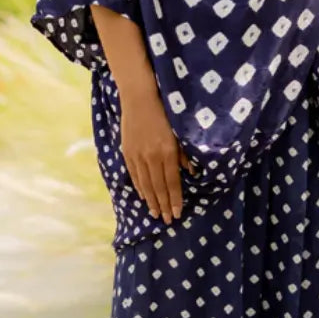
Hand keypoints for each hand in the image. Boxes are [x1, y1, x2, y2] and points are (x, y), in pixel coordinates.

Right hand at [120, 78, 195, 225]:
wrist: (139, 97)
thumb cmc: (164, 111)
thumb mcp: (179, 131)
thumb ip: (184, 153)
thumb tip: (191, 173)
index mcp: (167, 151)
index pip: (172, 182)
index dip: (175, 200)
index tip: (177, 214)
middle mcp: (152, 156)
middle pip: (158, 187)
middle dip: (163, 205)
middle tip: (167, 221)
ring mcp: (137, 155)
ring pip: (145, 184)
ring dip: (151, 201)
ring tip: (155, 213)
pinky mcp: (127, 152)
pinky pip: (134, 174)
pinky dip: (139, 187)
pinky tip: (143, 196)